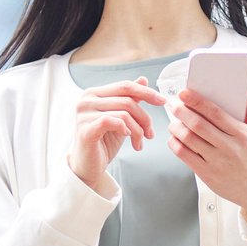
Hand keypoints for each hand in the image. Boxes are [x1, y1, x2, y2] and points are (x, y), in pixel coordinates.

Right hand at [67, 78, 166, 194]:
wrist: (88, 166)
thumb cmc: (103, 141)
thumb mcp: (121, 118)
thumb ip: (129, 98)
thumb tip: (143, 79)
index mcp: (94, 93)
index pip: (125, 86)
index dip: (146, 92)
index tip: (162, 101)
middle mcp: (86, 100)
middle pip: (127, 100)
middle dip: (144, 118)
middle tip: (150, 134)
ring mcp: (83, 114)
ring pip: (124, 113)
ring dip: (138, 130)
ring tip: (139, 142)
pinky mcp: (85, 130)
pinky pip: (111, 122)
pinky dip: (125, 129)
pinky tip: (127, 137)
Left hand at [168, 87, 246, 229]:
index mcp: (241, 134)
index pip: (215, 113)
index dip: (197, 101)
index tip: (185, 93)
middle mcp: (228, 147)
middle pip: (198, 125)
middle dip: (181, 111)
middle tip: (173, 104)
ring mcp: (216, 161)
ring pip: (188, 139)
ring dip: (176, 127)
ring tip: (173, 121)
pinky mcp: (206, 174)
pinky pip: (184, 155)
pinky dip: (175, 144)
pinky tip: (175, 138)